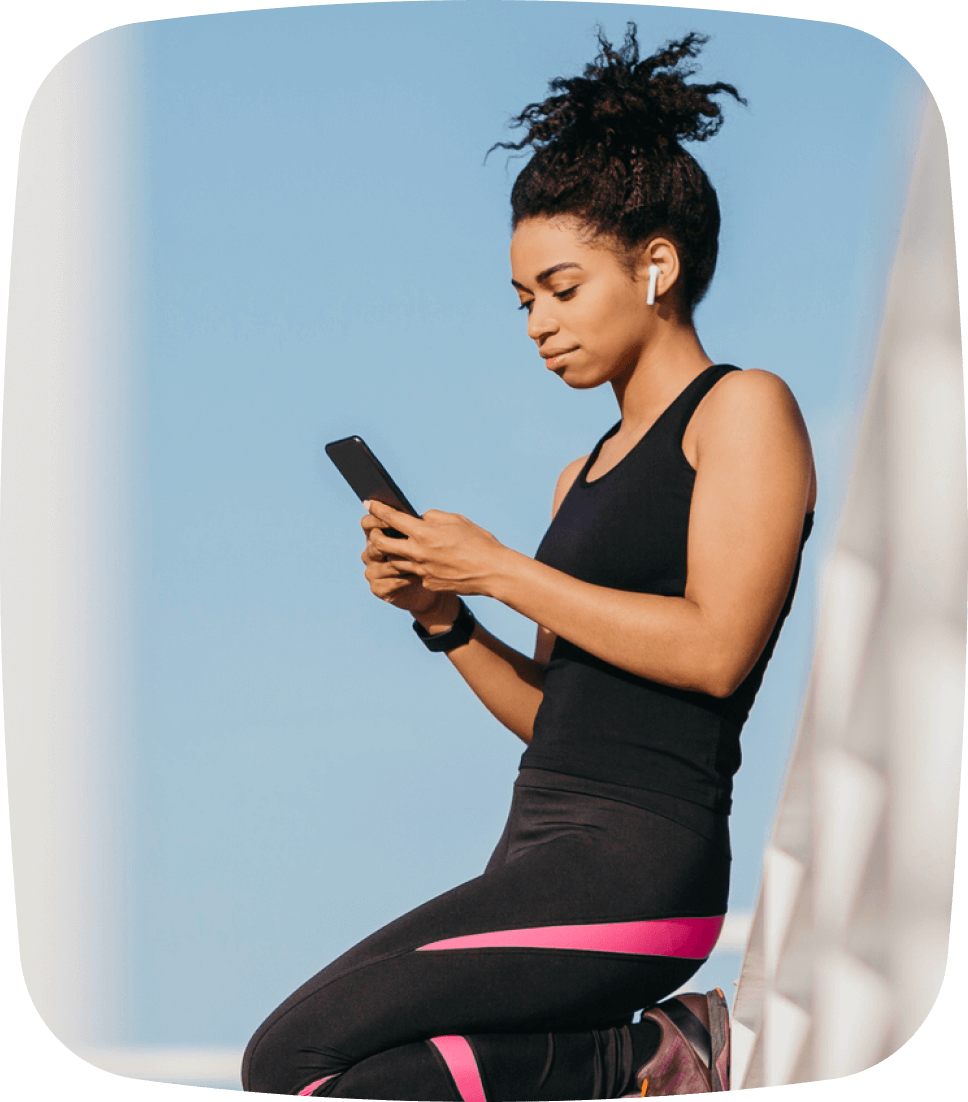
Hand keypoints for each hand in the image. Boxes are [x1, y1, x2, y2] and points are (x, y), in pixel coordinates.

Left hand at [363, 500, 508, 599]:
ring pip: (393, 561)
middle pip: (381, 544)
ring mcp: (421, 571)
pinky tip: (419, 561)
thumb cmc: (478, 542)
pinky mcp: (427, 583)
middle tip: (376, 531)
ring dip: (390, 553)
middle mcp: (418, 553)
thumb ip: (432, 517)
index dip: (377, 509)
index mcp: (424, 533)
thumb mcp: (456, 520)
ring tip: (396, 546)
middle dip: (374, 535)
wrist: (492, 572)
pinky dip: (411, 565)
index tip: (369, 504)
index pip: (391, 518)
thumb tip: (418, 519)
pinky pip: (412, 573)